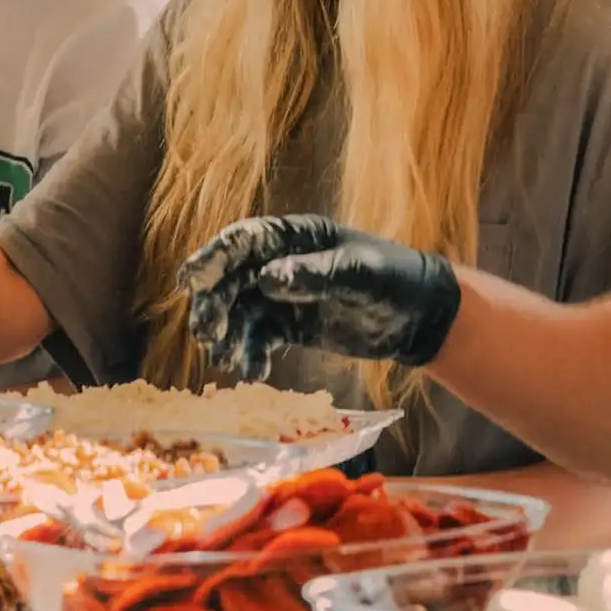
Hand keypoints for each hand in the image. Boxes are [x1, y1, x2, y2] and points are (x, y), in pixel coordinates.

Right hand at [179, 213, 461, 382]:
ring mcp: (284, 295)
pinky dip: (251, 355)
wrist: (420, 317)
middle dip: (215, 305)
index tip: (190, 281)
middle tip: (206, 335)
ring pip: (240, 312)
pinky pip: (260, 339)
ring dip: (228, 335)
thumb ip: (313, 275)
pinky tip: (251, 373)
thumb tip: (266, 279)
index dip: (214, 258)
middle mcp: (282, 263)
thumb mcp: (358, 274)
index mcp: (296, 236)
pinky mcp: (290, 326)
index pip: (245, 241)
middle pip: (233, 279)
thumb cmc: (394, 280)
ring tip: (224, 361)